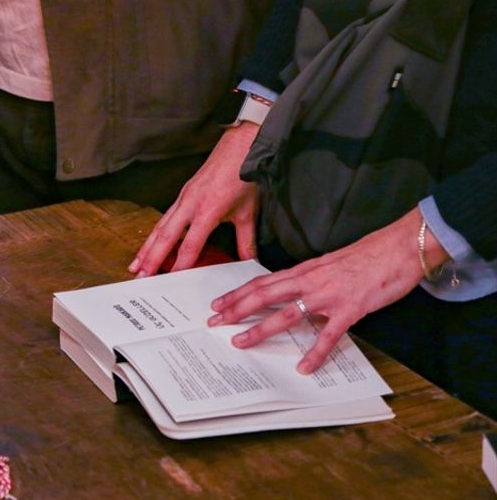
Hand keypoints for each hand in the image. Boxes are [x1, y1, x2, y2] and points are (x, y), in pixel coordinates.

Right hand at [131, 123, 260, 276]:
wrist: (238, 148)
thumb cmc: (242, 178)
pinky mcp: (182, 195)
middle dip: (152, 258)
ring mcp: (183, 198)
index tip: (172, 280)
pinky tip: (148, 245)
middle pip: (165, 236)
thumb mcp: (248, 212)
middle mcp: (190, 205)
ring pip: (160, 227)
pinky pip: (164, 218)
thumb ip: (246, 240)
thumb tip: (250, 263)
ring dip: (147, 248)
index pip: (190, 244)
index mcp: (207, 210)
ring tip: (135, 266)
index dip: (181, 263)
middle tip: (141, 277)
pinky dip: (154, 234)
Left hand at [208, 210, 442, 373]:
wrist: (400, 247)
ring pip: (286, 314)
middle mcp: (310, 281)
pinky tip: (304, 367)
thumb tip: (293, 293)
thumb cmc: (367, 256)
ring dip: (261, 330)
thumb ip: (310, 279)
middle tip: (214, 323)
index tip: (217, 304)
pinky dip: (315, 353)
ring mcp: (328, 295)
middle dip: (235, 310)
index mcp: (304, 270)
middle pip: (263, 296)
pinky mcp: (350, 309)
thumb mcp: (329, 265)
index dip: (237, 294)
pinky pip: (329, 335)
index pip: (262, 282)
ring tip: (241, 343)